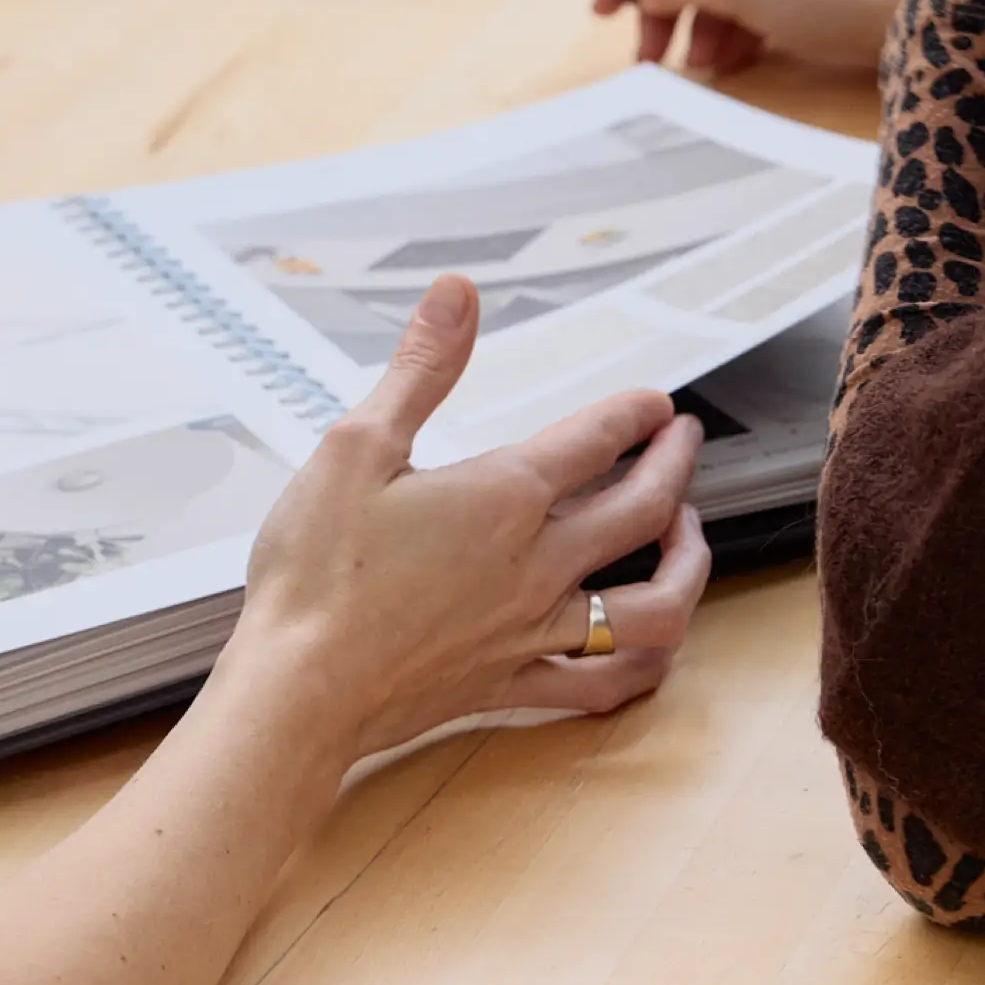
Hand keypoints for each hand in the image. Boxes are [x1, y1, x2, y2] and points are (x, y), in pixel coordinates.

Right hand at [225, 275, 711, 764]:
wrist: (297, 689)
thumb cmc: (315, 573)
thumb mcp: (354, 448)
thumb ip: (419, 370)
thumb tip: (458, 295)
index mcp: (502, 497)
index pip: (595, 439)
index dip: (633, 411)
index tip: (653, 401)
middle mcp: (535, 564)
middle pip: (642, 509)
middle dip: (675, 465)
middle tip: (683, 440)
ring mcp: (530, 631)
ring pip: (648, 606)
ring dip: (685, 566)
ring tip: (687, 536)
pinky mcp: (509, 685)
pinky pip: (599, 685)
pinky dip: (640, 670)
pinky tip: (652, 652)